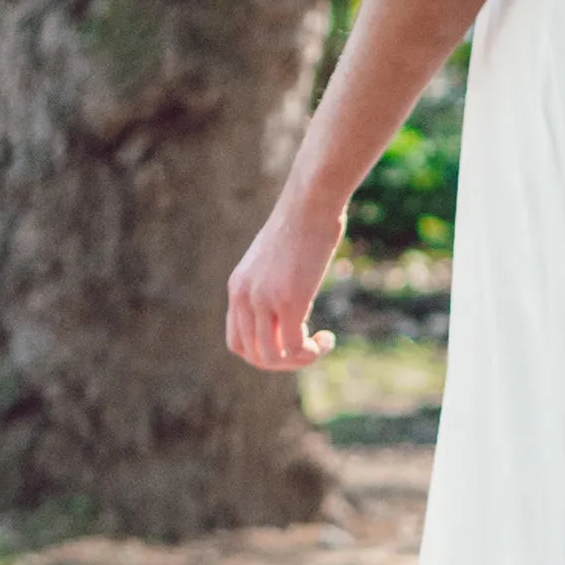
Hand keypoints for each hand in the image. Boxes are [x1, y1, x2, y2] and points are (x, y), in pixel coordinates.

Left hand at [225, 198, 342, 370]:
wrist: (311, 201)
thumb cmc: (302, 222)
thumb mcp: (277, 257)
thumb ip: (274, 282)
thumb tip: (292, 299)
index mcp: (238, 287)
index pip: (237, 341)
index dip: (262, 353)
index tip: (288, 342)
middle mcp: (245, 296)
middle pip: (252, 355)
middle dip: (282, 363)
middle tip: (307, 350)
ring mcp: (264, 299)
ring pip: (272, 357)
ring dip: (298, 360)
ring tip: (319, 347)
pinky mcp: (289, 300)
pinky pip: (294, 346)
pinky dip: (311, 352)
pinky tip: (327, 339)